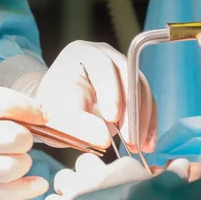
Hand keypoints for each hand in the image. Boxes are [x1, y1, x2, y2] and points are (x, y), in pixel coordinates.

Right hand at [0, 87, 49, 199]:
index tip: (42, 114)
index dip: (29, 107)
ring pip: (15, 165)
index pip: (2, 101)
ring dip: (22, 164)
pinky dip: (27, 189)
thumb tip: (23, 114)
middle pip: (16, 136)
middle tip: (17, 142)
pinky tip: (34, 184)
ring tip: (12, 162)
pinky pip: (7, 193)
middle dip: (25, 139)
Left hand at [29, 41, 157, 152]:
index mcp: (82, 53)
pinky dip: (147, 124)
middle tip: (129, 139)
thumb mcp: (58, 116)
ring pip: (141, 90)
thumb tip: (103, 138)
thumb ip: (78, 125)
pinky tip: (146, 144)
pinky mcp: (132, 85)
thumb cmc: (52, 109)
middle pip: (128, 77)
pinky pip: (146, 102)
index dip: (110, 92)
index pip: (103, 67)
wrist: (55, 109)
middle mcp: (105, 55)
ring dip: (142, 121)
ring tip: (138, 146)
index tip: (112, 118)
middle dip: (130, 111)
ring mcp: (121, 68)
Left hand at [42, 154, 189, 199]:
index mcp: (125, 169)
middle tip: (92, 192)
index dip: (112, 172)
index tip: (116, 184)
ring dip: (67, 189)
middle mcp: (99, 174)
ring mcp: (79, 191)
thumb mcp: (169, 196)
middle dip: (85, 175)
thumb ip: (172, 178)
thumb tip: (183, 164)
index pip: (114, 161)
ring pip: (63, 178)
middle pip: (83, 163)